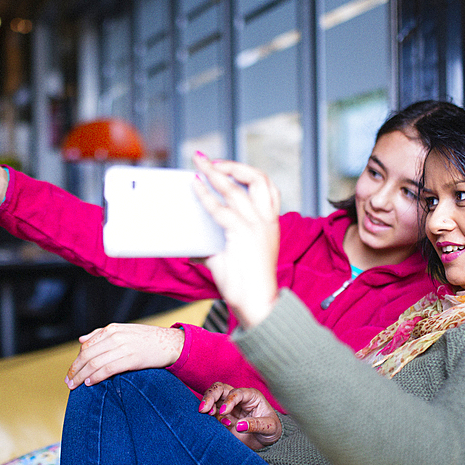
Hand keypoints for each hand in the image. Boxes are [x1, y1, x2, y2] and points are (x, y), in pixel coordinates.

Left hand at [65, 324, 185, 388]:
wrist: (171, 343)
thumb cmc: (147, 339)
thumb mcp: (124, 331)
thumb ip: (101, 334)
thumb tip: (81, 340)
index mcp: (112, 329)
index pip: (86, 345)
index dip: (76, 360)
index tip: (71, 372)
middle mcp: (116, 336)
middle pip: (87, 354)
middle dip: (75, 369)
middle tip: (68, 382)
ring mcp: (124, 347)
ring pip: (95, 363)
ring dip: (82, 376)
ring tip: (75, 386)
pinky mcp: (132, 359)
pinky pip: (107, 370)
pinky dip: (96, 377)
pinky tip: (90, 383)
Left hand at [191, 153, 280, 328]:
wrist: (258, 304)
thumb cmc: (247, 285)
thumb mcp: (234, 257)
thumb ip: (217, 247)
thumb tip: (194, 246)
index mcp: (270, 223)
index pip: (266, 186)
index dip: (245, 172)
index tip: (225, 166)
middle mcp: (267, 221)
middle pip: (256, 178)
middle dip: (231, 165)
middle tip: (208, 160)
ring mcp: (256, 226)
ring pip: (236, 188)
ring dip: (215, 173)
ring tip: (199, 164)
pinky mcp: (242, 234)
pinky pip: (220, 208)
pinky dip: (206, 195)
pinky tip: (195, 186)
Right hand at [199, 382, 281, 450]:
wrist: (267, 440)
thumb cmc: (271, 429)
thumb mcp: (269, 427)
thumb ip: (256, 425)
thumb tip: (240, 426)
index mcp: (251, 396)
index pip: (236, 393)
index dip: (229, 400)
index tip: (224, 412)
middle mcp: (238, 399)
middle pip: (220, 389)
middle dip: (210, 396)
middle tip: (203, 409)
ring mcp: (229, 407)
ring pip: (212, 398)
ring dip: (207, 406)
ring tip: (208, 416)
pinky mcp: (223, 417)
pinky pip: (212, 413)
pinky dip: (210, 418)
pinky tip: (218, 426)